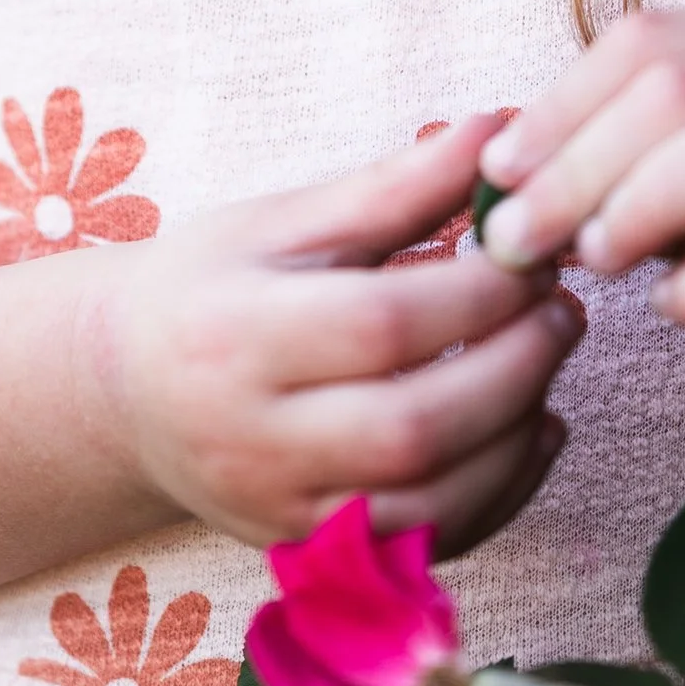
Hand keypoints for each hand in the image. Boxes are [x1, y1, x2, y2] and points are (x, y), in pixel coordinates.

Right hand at [84, 116, 585, 552]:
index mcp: (234, 335)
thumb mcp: (283, 221)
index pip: (380, 324)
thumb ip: (395, 187)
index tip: (532, 252)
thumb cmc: (209, 287)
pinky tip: (529, 430)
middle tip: (562, 310)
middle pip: (411, 427)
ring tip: (547, 364)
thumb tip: (499, 131)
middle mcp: (251, 440)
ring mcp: (281, 513)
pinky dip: (499, 494)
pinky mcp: (310, 554)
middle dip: (513, 367)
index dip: (478, 292)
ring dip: (516, 436)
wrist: (121, 392)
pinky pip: (426, 546)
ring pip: (427, 506)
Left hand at [474, 17, 684, 474]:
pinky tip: (675, 307)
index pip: (654, 38)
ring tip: (596, 258)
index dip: (558, 101)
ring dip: (640, 202)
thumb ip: (640, 145)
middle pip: (684, 83)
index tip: (498, 171)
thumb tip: (503, 162)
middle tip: (517, 236)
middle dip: (575, 159)